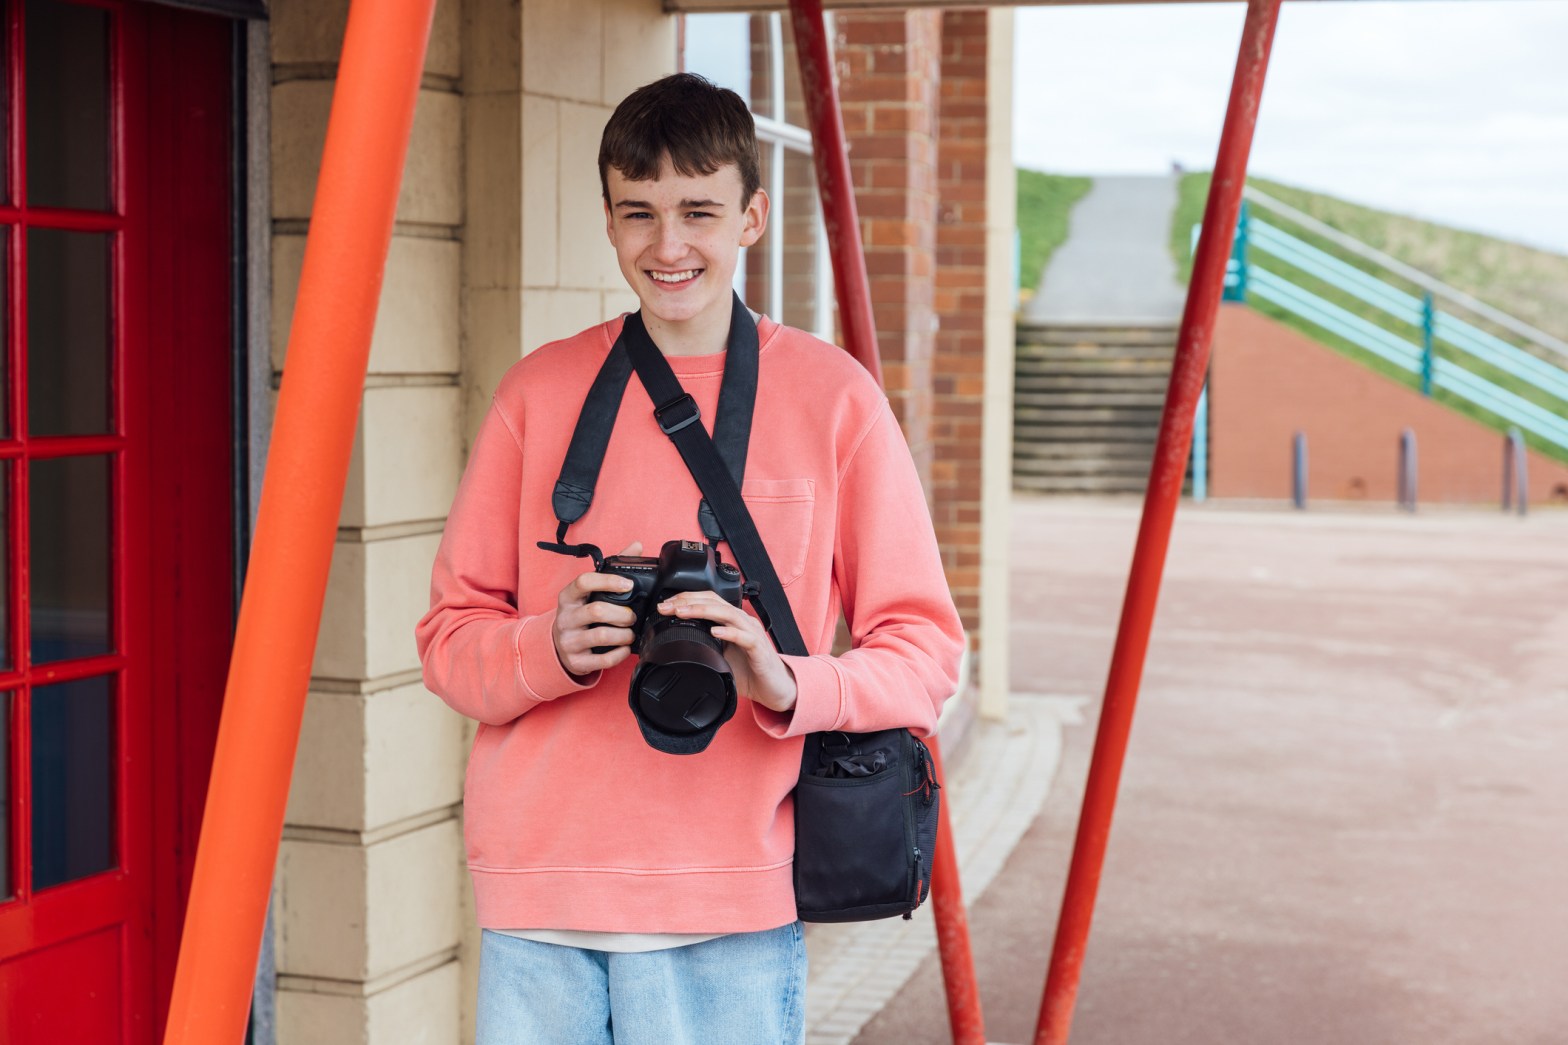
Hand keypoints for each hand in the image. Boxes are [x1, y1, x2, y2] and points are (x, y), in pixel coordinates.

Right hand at [552, 542, 642, 677]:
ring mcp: (568, 641)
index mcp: (568, 597)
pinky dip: (619, 654)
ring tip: (631, 633)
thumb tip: (636, 546)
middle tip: (632, 616)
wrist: (559, 645)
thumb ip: (612, 569)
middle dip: (622, 614)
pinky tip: (625, 648)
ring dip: (624, 635)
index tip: (628, 584)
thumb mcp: (589, 592)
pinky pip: (602, 660)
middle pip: (597, 611)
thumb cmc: (580, 613)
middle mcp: (565, 618)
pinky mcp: (575, 661)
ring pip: (601, 636)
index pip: (584, 582)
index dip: (608, 581)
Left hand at [656, 591, 797, 713]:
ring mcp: (752, 633)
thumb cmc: (749, 671)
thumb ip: (702, 646)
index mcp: (732, 621)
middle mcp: (742, 622)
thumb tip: (673, 646)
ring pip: (727, 614)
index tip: (664, 606)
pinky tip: (715, 632)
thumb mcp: (718, 656)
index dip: (685, 599)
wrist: (774, 688)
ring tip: (683, 612)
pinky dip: (729, 632)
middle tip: (667, 607)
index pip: (708, 600)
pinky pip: (745, 636)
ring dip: (703, 611)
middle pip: (714, 601)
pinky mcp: (759, 648)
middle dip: (688, 601)